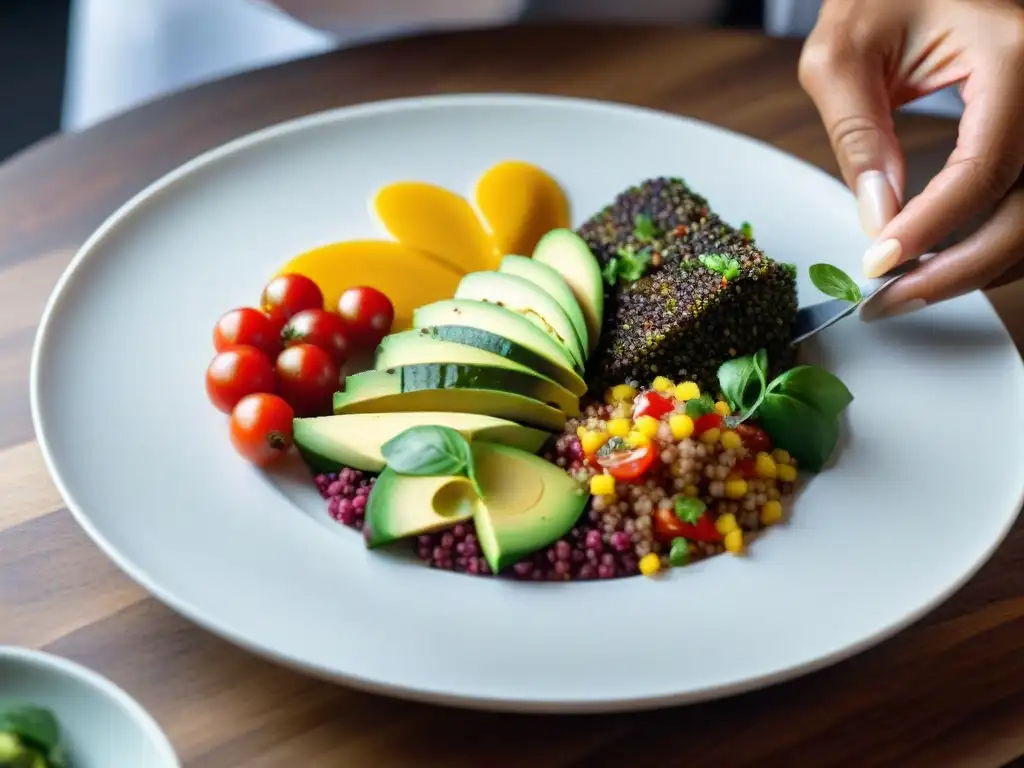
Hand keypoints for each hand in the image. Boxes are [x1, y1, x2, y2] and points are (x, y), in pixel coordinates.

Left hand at [798, 0, 1023, 318]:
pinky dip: (997, 242)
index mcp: (1016, 54)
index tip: (877, 264)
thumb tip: (877, 220)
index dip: (930, 228)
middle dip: (958, 270)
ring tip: (910, 288)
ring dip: (980, 266)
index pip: (984, 168)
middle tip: (891, 301)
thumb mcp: (844, 53)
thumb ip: (857, 136)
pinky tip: (945, 260)